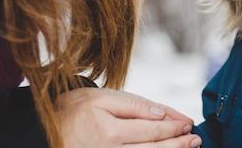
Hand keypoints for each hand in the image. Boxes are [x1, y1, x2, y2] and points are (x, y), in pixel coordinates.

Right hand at [56, 87, 201, 147]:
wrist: (45, 130)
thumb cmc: (75, 110)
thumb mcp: (103, 98)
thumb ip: (135, 106)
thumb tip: (163, 115)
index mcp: (109, 132)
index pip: (152, 131)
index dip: (174, 127)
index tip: (189, 124)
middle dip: (179, 145)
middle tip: (196, 140)